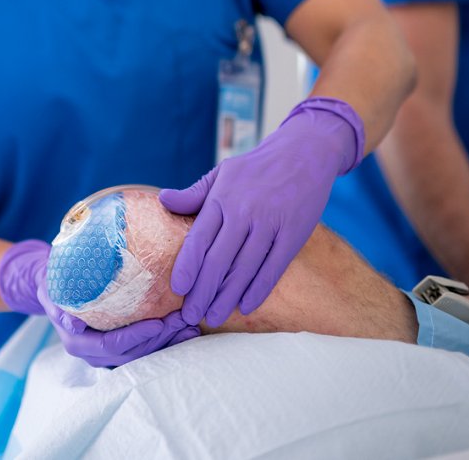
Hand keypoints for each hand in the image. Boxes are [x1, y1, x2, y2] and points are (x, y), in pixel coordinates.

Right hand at [0, 239, 200, 367]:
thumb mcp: (50, 289)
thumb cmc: (52, 282)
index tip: (158, 322)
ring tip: (190, 328)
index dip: (136, 336)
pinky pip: (142, 349)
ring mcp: (104, 354)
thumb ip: (59, 306)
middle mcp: (91, 354)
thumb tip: (71, 322)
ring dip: (167, 343)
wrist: (50, 286)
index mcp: (76, 342)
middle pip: (131, 354)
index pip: (111, 345)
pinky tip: (183, 329)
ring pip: (141, 355)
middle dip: (159, 340)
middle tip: (183, 321)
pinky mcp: (117, 347)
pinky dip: (163, 340)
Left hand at [160, 97, 363, 325]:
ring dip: (228, 297)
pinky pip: (273, 268)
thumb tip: (163, 200)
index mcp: (222, 198)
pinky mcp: (293, 234)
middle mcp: (244, 212)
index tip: (177, 290)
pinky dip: (259, 290)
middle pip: (219, 261)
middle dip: (203, 292)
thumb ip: (194, 193)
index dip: (187, 267)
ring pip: (245, 269)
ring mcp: (270, 224)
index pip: (199, 240)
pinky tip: (246, 306)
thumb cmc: (257, 167)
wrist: (304, 152)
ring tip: (214, 317)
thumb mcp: (222, 173)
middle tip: (191, 316)